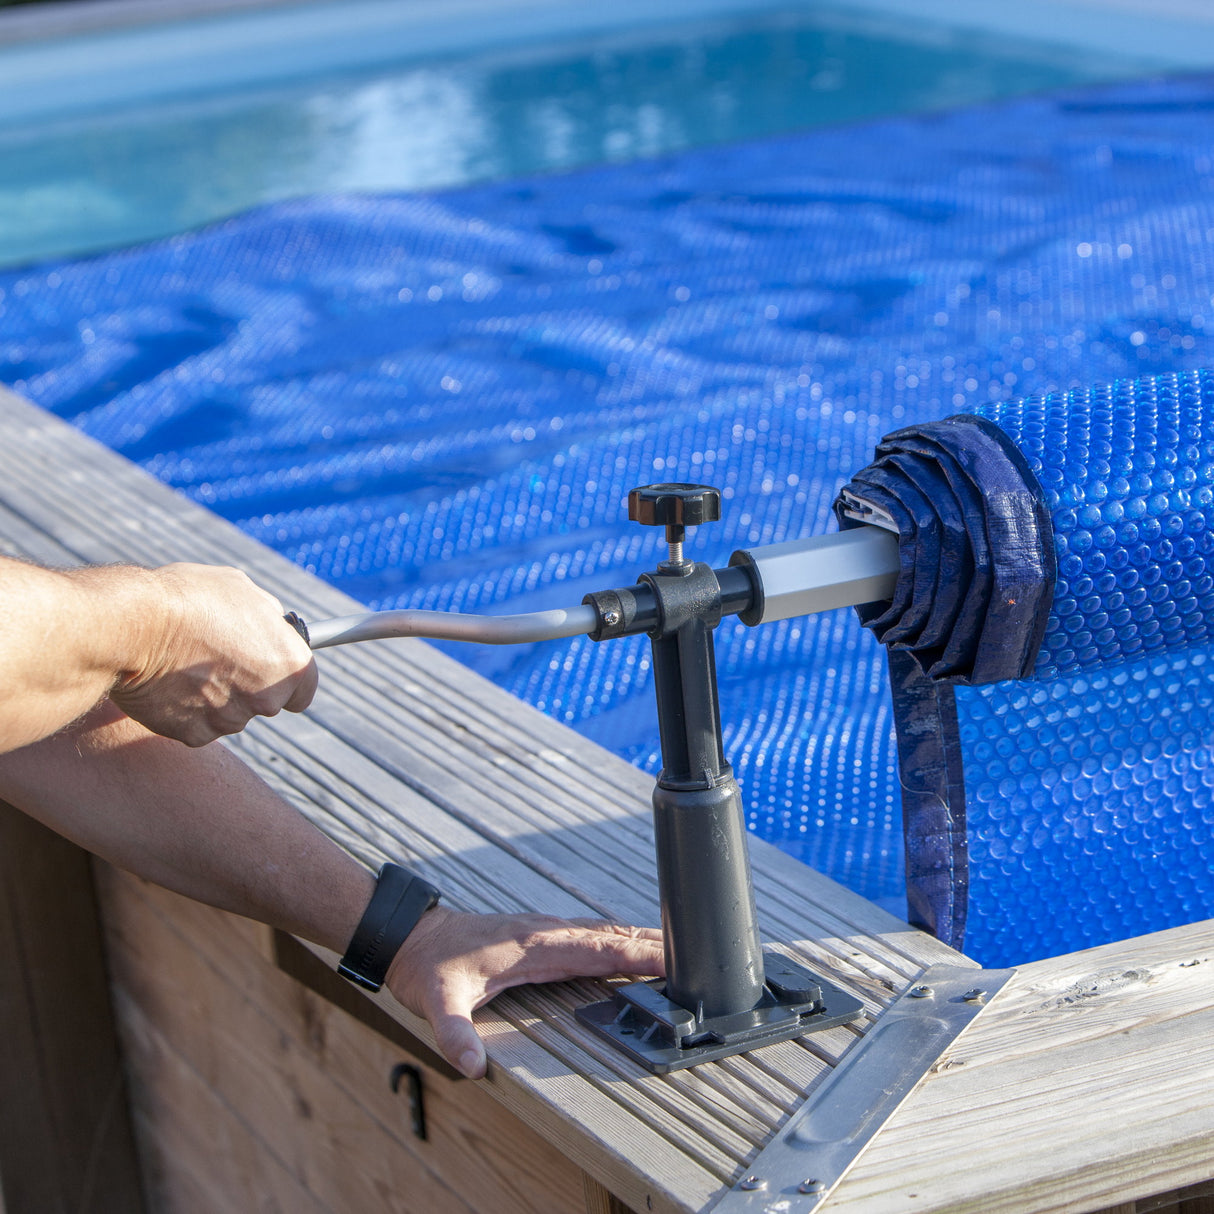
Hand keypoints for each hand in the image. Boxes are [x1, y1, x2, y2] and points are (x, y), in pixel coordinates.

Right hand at [110, 563, 317, 746]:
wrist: (133, 627)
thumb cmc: (189, 599)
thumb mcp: (242, 590)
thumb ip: (266, 615)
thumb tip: (272, 624)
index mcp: (289, 664)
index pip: (304, 689)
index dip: (286, 680)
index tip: (270, 672)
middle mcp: (267, 699)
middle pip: (264, 702)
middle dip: (245, 685)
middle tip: (216, 658)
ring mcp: (229, 720)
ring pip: (228, 714)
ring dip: (213, 697)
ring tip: (184, 663)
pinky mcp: (193, 735)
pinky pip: (195, 725)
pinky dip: (184, 710)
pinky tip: (168, 683)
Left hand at [386, 906, 664, 1077]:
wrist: (410, 936)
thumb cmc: (427, 966)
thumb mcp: (434, 1001)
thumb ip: (453, 1032)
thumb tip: (471, 1066)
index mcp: (532, 944)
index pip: (595, 947)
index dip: (634, 951)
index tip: (671, 955)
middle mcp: (544, 932)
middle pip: (609, 934)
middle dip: (651, 941)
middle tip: (695, 949)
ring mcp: (543, 931)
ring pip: (601, 932)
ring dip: (637, 938)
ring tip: (677, 947)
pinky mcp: (539, 936)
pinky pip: (588, 937)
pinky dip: (616, 940)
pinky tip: (629, 948)